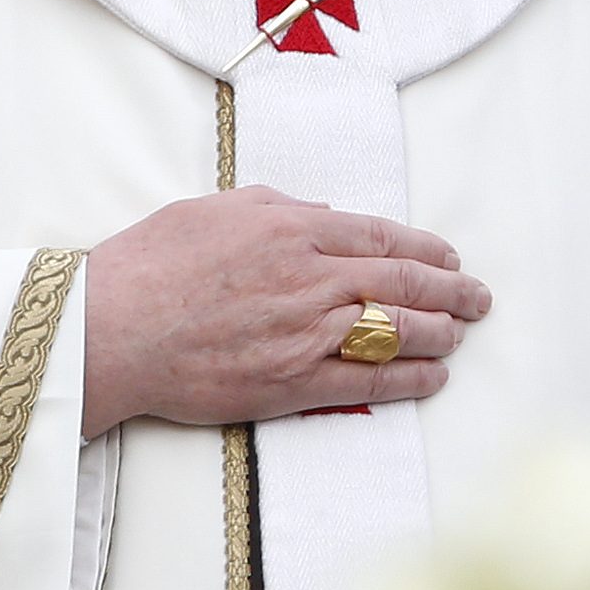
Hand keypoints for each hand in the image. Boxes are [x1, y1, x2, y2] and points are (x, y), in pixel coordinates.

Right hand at [78, 186, 491, 434]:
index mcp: (291, 231)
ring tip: (461, 333)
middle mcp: (310, 281)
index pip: (382, 238)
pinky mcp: (293, 384)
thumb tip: (323, 214)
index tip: (450, 257)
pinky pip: (369, 382)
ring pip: (396, 332)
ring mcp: (306, 335)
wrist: (111, 329)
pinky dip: (410, 378)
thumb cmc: (151, 264)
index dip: (426, 249)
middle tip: (479, 298)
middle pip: (404, 284)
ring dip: (441, 332)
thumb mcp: (213, 208)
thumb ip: (276, 205)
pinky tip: (432, 375)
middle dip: (452, 290)